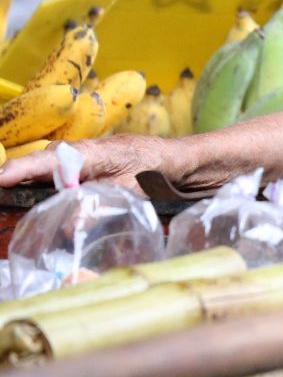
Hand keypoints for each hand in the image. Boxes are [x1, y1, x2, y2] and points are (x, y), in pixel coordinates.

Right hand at [0, 135, 178, 195]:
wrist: (172, 159)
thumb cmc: (153, 167)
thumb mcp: (131, 188)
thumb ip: (101, 204)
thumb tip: (71, 225)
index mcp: (90, 152)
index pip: (48, 160)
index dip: (21, 170)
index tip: (1, 178)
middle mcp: (77, 152)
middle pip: (38, 166)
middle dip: (15, 180)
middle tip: (5, 192)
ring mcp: (76, 160)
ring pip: (44, 173)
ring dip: (28, 186)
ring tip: (12, 194)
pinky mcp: (79, 170)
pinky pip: (54, 178)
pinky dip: (44, 189)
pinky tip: (38, 204)